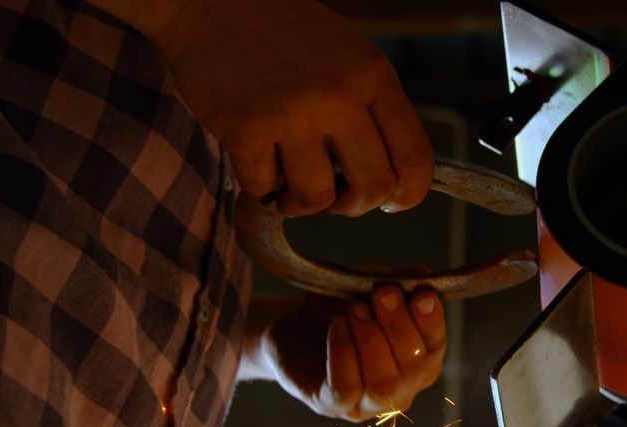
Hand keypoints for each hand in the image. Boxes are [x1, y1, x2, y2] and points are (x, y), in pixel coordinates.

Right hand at [148, 0, 433, 215]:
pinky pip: (264, 188)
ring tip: (290, 185)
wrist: (211, 1)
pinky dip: (259, 184)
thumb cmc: (284, 34)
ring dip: (303, 203)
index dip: (409, 193)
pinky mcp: (245, 127)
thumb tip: (389, 178)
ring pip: (318, 198)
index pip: (415, 156)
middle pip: (374, 186)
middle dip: (355, 205)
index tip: (392, 202)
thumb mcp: (349, 57)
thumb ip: (372, 109)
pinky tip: (256, 158)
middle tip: (337, 199)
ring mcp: (292, 112)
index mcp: (373, 75)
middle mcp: (340, 95)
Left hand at [252, 286, 445, 420]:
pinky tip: (338, 326)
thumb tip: (424, 275)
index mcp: (418, 361)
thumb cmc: (338, 307)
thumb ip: (399, 283)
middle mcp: (400, 389)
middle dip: (400, 327)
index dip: (432, 322)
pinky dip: (343, 353)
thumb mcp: (370, 286)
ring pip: (383, 384)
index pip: (435, 348)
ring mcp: (367, 404)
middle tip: (383, 294)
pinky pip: (345, 387)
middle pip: (413, 367)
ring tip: (355, 309)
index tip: (421, 295)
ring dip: (371, 340)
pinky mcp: (331, 405)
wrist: (294, 325)